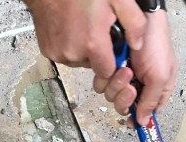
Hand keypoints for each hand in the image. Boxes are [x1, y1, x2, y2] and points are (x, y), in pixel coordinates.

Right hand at [26, 0, 146, 79]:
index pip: (107, 72)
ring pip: (78, 61)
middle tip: (97, 28)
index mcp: (92, 43)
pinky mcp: (47, 50)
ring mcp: (58, 52)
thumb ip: (134, 23)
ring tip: (83, 25)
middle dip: (98, 52)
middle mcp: (73, 52)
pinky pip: (65, 54)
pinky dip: (70, 45)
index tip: (112, 47)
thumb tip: (138, 44)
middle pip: (93, 66)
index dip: (112, 61)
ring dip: (83, 49)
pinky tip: (71, 27)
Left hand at [93, 11, 176, 125]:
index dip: (138, 119)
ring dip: (116, 84)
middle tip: (130, 85)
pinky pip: (102, 82)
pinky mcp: (109, 68)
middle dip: (125, 98)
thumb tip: (145, 122)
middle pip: (124, 106)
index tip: (132, 124)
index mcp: (156, 90)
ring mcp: (123, 77)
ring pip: (111, 95)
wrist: (141, 19)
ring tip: (125, 69)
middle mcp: (139, 85)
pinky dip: (106, 76)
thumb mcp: (160, 76)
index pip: (145, 113)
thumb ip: (152, 101)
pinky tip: (116, 64)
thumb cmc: (156, 43)